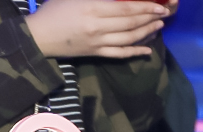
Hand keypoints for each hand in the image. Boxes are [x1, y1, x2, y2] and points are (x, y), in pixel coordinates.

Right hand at [26, 0, 170, 58]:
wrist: (38, 38)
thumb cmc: (54, 11)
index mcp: (93, 8)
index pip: (126, 8)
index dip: (145, 7)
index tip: (160, 5)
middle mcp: (98, 27)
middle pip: (130, 23)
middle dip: (150, 18)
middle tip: (164, 14)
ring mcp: (97, 42)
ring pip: (128, 39)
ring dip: (146, 33)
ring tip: (158, 26)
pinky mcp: (95, 54)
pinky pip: (119, 54)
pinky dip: (134, 52)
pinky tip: (147, 50)